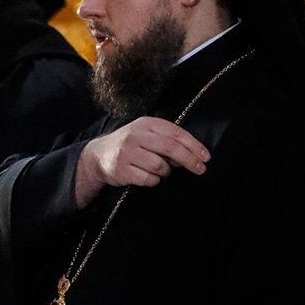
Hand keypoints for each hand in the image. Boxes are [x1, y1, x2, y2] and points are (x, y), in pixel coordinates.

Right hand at [75, 117, 209, 207]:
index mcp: (145, 124)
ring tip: (160, 170)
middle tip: (201, 169)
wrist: (98, 155)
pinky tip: (148, 176)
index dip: (193, 145)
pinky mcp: (121, 169)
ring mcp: (127, 152)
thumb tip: (194, 154)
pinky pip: (148, 179)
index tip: (206, 156)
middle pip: (171, 148)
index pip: (175, 133)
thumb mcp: (146, 134)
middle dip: (189, 160)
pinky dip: (153, 180)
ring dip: (166, 172)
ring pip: (160, 166)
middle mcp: (135, 136)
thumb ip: (167, 139)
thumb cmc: (130, 145)